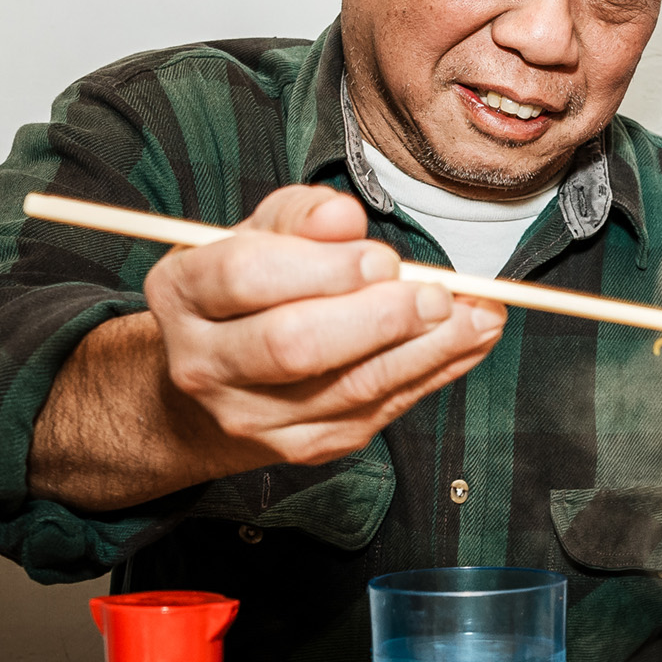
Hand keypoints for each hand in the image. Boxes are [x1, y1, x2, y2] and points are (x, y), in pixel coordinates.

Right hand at [147, 187, 503, 465]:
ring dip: (427, 351)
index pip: (246, 278)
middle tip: (438, 294)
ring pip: (348, 387)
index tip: (383, 257)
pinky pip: (376, 413)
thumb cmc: (246, 291)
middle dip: (378, 318)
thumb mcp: (258, 234)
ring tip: (480, 316)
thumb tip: (344, 216)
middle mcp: (204, 364)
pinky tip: (466, 344)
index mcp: (182, 293)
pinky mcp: (301, 446)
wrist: (220, 378)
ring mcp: (252, 416)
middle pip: (294, 345)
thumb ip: (301, 217)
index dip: (322, 268)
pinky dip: (431, 375)